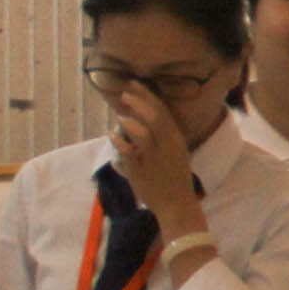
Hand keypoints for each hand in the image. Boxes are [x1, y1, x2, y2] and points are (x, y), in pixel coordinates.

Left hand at [104, 85, 206, 238]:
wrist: (176, 204)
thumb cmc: (174, 178)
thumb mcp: (174, 153)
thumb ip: (160, 137)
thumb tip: (139, 122)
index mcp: (176, 139)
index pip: (163, 111)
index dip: (148, 96)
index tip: (136, 85)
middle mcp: (168, 145)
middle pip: (154, 117)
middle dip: (139, 102)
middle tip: (125, 91)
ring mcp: (155, 158)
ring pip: (143, 132)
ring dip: (130, 121)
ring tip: (120, 114)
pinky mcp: (142, 170)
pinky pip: (129, 152)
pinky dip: (119, 142)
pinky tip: (112, 136)